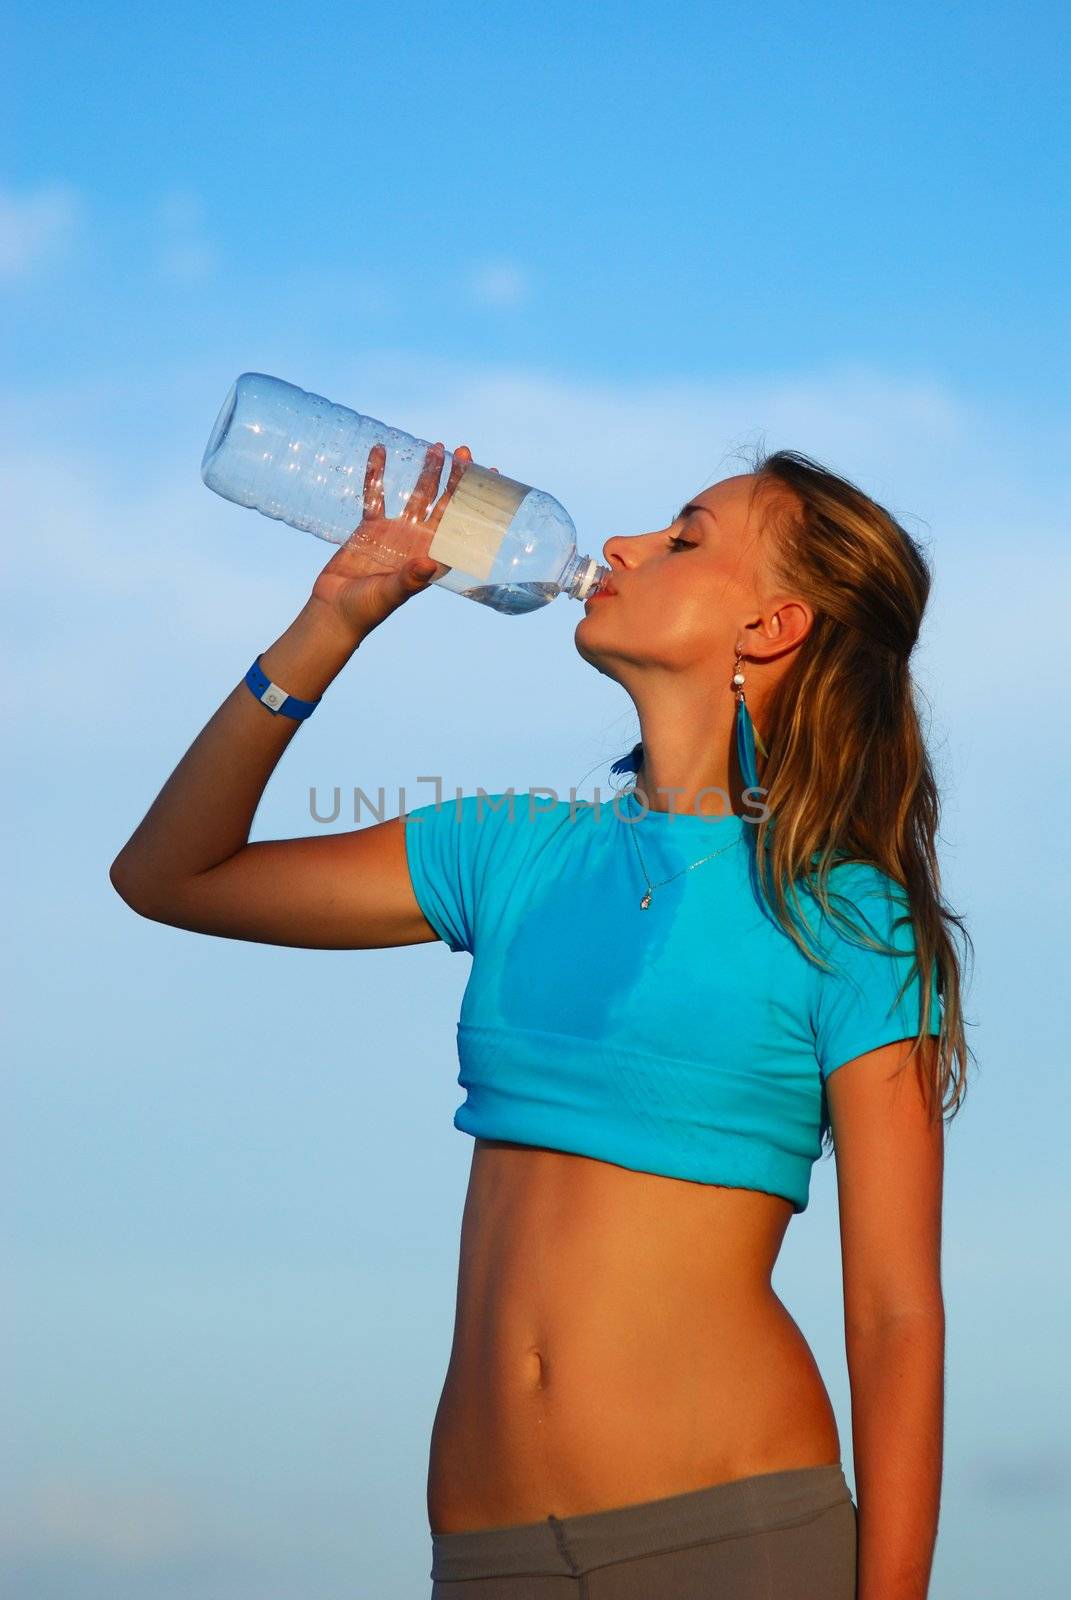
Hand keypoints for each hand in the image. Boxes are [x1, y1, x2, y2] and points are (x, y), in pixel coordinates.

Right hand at [310, 440, 484, 640]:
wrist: (335, 610)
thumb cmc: (366, 609)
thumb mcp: (390, 594)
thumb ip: (409, 580)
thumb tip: (429, 563)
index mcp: (431, 557)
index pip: (460, 524)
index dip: (475, 502)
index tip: (490, 475)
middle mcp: (418, 542)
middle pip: (442, 503)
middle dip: (454, 478)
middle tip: (464, 451)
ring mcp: (395, 533)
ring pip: (416, 495)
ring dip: (426, 471)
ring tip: (436, 447)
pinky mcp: (370, 528)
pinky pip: (375, 495)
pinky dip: (377, 473)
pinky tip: (380, 450)